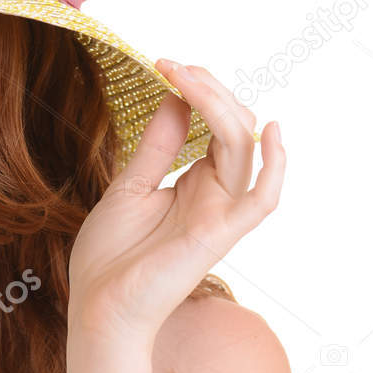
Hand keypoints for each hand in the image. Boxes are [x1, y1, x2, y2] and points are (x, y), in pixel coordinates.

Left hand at [67, 61, 285, 350]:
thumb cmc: (110, 257)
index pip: (217, 126)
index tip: (167, 65)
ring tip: (189, 79)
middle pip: (234, 128)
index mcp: (195, 183)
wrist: (97, 307)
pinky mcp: (219, 234)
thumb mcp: (130, 186)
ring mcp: (219, 213)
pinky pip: (263, 200)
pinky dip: (275, 167)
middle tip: (174, 66)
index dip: (200, 91)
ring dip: (220, 106)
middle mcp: (214, 195)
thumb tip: (177, 98)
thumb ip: (158, 146)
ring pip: (243, 148)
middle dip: (209, 90)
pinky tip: (269, 131)